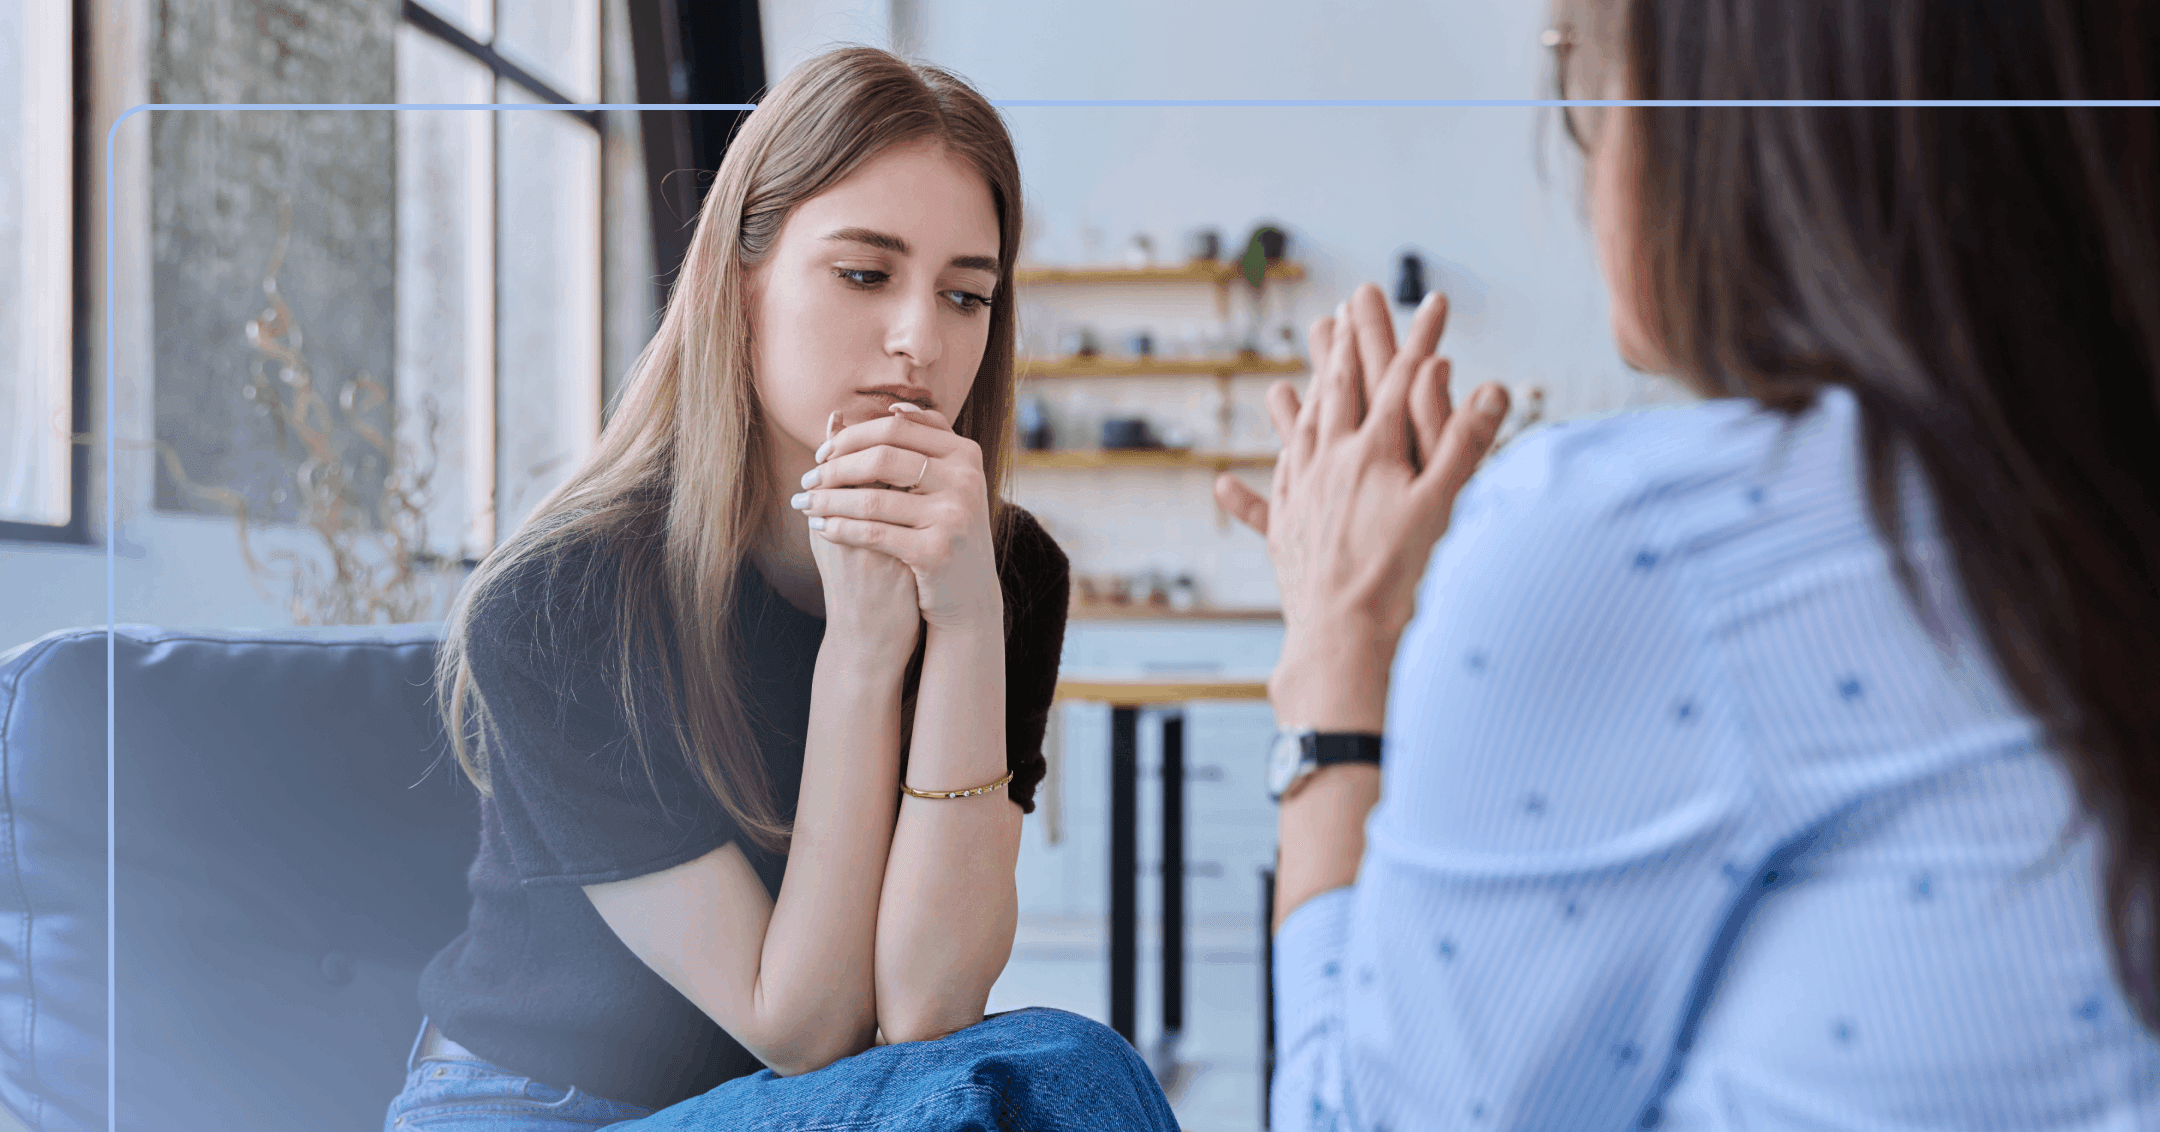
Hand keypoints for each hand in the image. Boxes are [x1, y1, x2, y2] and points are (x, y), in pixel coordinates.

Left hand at [793, 403, 1003, 634]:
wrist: (970, 595)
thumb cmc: (949, 531)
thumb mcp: (950, 483)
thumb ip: (928, 444)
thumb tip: (895, 405)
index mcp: (966, 454)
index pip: (897, 428)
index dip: (853, 436)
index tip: (823, 452)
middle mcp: (965, 480)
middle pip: (882, 458)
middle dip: (836, 467)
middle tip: (807, 478)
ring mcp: (953, 515)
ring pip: (873, 498)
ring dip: (828, 501)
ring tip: (805, 504)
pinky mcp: (937, 551)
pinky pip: (873, 532)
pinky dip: (840, 528)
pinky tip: (820, 529)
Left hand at [1213, 283, 1507, 728]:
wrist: (1343, 634)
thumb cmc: (1398, 574)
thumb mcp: (1443, 505)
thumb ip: (1464, 444)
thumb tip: (1490, 388)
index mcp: (1371, 451)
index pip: (1400, 379)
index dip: (1420, 338)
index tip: (1434, 301)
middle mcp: (1328, 463)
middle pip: (1335, 393)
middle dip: (1344, 350)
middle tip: (1341, 312)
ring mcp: (1301, 496)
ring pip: (1294, 437)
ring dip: (1293, 406)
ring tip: (1283, 385)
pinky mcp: (1285, 534)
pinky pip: (1265, 499)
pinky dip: (1252, 486)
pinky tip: (1226, 484)